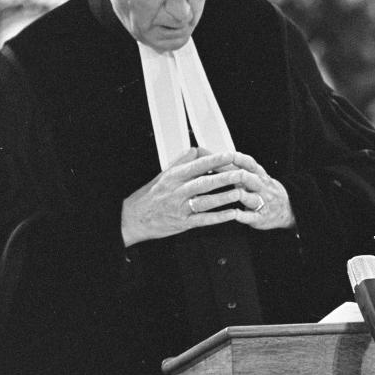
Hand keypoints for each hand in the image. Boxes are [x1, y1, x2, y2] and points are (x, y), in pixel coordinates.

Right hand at [121, 149, 247, 246]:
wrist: (133, 219)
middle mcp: (177, 191)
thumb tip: (196, 150)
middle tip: (240, 174)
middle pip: (204, 183)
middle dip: (224, 177)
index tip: (229, 155)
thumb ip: (182, 163)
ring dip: (224, 197)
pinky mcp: (182, 224)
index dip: (215, 160)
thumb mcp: (163, 175)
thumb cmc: (150, 196)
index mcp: (173, 177)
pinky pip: (203, 220)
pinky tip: (231, 214)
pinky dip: (218, 217)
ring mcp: (180, 208)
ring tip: (239, 193)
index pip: (197, 165)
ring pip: (205, 201)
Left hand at [188, 150, 295, 231]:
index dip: (241, 159)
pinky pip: (251, 217)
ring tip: (229, 194)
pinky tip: (233, 214)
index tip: (229, 155)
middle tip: (227, 174)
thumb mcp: (255, 176)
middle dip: (240, 176)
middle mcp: (261, 187)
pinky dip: (242, 215)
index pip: (251, 164)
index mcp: (259, 175)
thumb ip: (236, 168)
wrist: (285, 209)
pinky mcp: (259, 218)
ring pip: (252, 198)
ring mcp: (262, 203)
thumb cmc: (263, 189)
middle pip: (252, 179)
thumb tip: (213, 158)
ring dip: (240, 195)